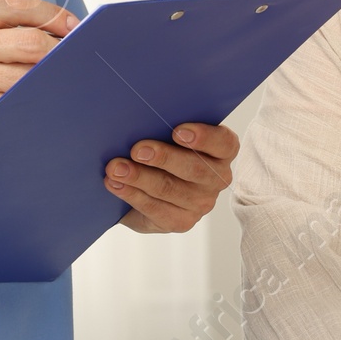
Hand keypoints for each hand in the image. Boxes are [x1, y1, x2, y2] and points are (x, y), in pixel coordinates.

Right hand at [0, 0, 75, 157]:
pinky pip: (24, 97)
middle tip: (71, 57)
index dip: (52, 13)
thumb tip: (55, 29)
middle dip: (59, 50)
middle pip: (32, 39)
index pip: (16, 4)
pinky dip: (36, 98)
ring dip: (50, 78)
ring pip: (32, 71)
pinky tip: (34, 100)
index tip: (70, 25)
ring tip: (51, 81)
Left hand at [107, 122, 238, 233]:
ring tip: (116, 168)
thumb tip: (140, 118)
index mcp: (221, 151)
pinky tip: (116, 185)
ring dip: (139, 177)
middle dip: (164, 158)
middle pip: (195, 169)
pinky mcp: (182, 221)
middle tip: (137, 150)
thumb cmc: (160, 151)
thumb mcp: (166, 135)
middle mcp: (217, 178)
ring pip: (170, 188)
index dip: (204, 137)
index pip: (224, 143)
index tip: (177, 131)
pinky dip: (132, 195)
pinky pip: (156, 209)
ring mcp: (202, 203)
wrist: (146, 189)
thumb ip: (163, 127)